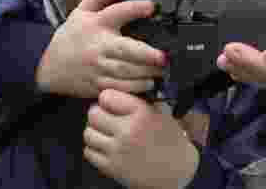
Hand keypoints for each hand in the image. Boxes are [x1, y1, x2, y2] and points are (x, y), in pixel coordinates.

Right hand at [37, 0, 167, 98]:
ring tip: (161, 70)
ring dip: (145, 72)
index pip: (117, 13)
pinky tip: (148, 84)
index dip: (135, 8)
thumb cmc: (69, 39)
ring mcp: (99, 68)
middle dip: (146, 54)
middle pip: (125, 50)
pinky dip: (134, 88)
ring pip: (125, 72)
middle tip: (164, 55)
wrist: (48, 67)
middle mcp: (99, 46)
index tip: (152, 7)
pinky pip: (119, 88)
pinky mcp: (98, 85)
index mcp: (97, 25)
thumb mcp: (80, 12)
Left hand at [84, 89, 199, 188]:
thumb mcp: (160, 113)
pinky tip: (107, 148)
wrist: (177, 170)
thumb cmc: (168, 139)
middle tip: (107, 119)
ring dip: (95, 132)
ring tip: (107, 134)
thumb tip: (111, 93)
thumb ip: (136, 102)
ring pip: (88, 133)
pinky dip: (95, 149)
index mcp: (141, 113)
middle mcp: (128, 130)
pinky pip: (89, 152)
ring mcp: (118, 150)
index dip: (108, 99)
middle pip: (93, 114)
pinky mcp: (112, 167)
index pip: (106, 96)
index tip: (112, 104)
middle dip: (99, 115)